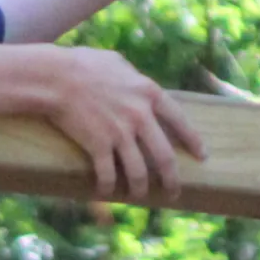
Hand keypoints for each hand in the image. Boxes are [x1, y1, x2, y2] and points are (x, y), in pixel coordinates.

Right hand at [45, 45, 206, 201]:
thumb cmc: (85, 64)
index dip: (193, 141)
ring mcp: (120, 133)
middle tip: (174, 192)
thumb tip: (136, 80)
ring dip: (139, 189)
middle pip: (164, 156)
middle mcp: (140, 116)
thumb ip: (133, 76)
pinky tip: (106, 193)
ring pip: (138, 172)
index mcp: (149, 93)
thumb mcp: (118, 63)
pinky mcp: (99, 146)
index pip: (180, 121)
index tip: (202, 156)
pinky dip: (108, 188)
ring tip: (138, 197)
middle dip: (172, 179)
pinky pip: (108, 175)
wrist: (57, 77)